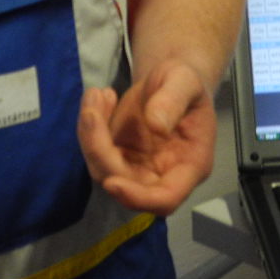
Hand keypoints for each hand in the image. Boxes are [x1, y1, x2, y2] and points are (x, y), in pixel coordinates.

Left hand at [76, 58, 216, 216]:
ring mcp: (136, 167)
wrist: (170, 80)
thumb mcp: (185, 80)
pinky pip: (95, 151)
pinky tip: (100, 97)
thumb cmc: (185, 82)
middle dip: (100, 152)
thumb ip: (173, 100)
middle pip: (125, 183)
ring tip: (95, 95)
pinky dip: (90, 127)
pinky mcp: (118, 155)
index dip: (139, 198)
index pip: (166, 198)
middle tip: (92, 111)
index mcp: (190, 165)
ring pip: (103, 169)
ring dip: (90, 136)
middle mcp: (161, 174)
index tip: (113, 182)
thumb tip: (155, 126)